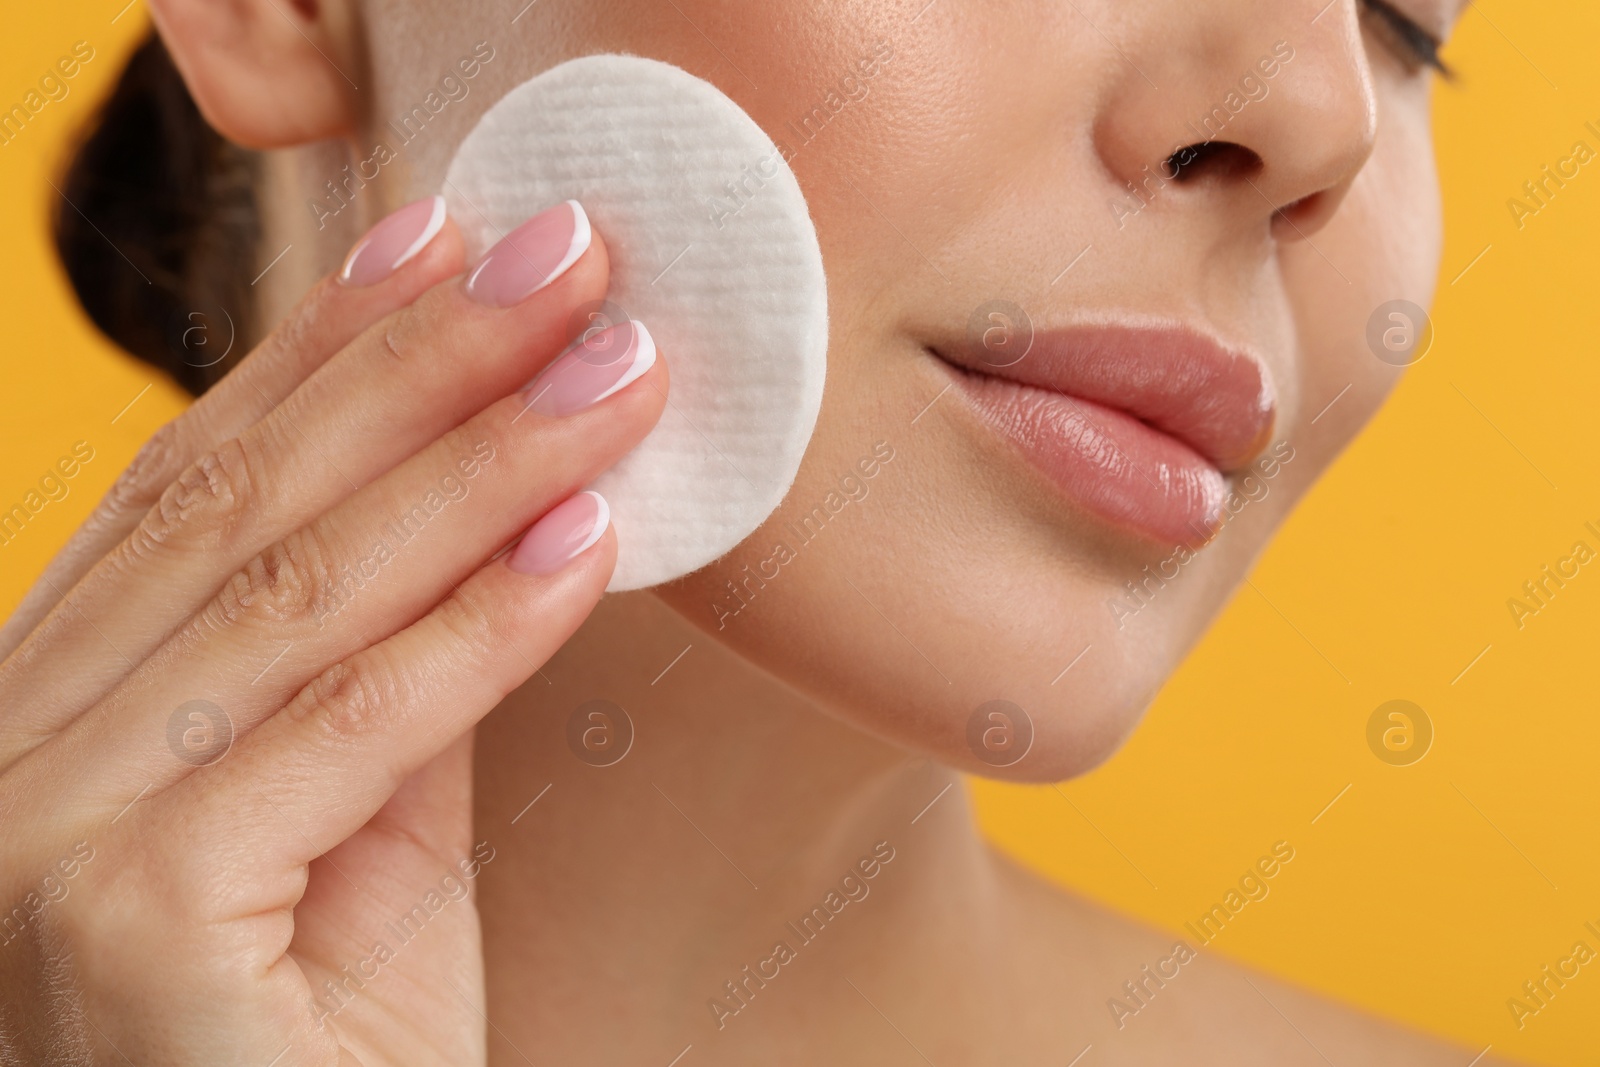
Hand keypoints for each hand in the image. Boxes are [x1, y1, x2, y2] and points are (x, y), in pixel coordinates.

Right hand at [0, 197, 664, 1064]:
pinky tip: (590, 537)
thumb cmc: (324, 1051)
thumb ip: (382, 682)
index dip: (323, 349)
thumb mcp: (357, 834)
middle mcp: (4, 752)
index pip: (190, 486)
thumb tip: (490, 516)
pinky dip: (482, 625)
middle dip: (422, 364)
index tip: (443, 237)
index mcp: (44, 713)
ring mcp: (38, 838)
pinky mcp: (126, 917)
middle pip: (240, 505)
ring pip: (297, 591)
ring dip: (484, 462)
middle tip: (564, 255)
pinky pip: (351, 725)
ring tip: (615, 369)